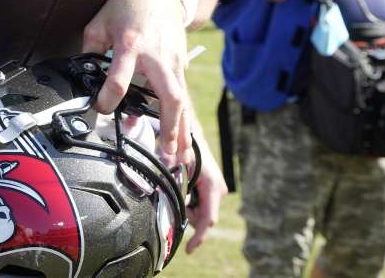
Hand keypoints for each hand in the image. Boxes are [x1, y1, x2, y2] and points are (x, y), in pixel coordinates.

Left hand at [83, 0, 189, 163]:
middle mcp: (157, 56)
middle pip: (168, 96)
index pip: (120, 78)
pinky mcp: (181, 66)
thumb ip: (89, 51)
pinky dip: (182, 122)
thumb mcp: (98, 22)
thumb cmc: (126, 5)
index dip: (108, 98)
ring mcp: (173, 62)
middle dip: (167, 126)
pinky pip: (183, 98)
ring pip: (182, 102)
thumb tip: (81, 78)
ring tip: (177, 161)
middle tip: (163, 154)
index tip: (100, 109)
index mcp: (131, 44)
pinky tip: (181, 144)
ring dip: (181, 133)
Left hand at [184, 138, 226, 252]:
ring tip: (182, 186)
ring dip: (187, 207)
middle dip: (187, 214)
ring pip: (199, 213)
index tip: (189, 249)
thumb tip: (166, 200)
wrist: (191, 136)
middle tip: (177, 194)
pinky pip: (200, 205)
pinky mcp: (213, 191)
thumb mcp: (176, 168)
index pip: (208, 219)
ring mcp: (217, 191)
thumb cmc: (184, 150)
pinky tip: (186, 189)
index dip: (199, 237)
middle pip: (201, 218)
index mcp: (212, 187)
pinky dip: (190, 202)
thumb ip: (175, 186)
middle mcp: (218, 191)